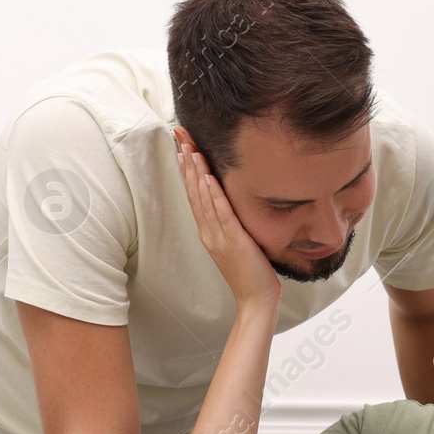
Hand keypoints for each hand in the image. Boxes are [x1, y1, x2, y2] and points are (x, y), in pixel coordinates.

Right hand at [173, 126, 280, 310]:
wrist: (255, 299)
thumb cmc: (249, 272)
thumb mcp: (236, 242)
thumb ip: (230, 224)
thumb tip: (230, 205)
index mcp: (208, 231)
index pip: (194, 193)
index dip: (186, 168)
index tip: (181, 145)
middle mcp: (208, 231)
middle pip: (193, 190)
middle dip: (186, 161)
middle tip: (179, 135)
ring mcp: (218, 236)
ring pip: (203, 198)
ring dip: (196, 172)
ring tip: (189, 148)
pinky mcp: (233, 241)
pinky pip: (221, 213)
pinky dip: (213, 195)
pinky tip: (208, 177)